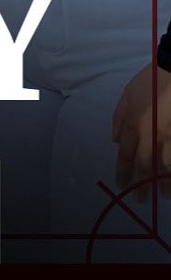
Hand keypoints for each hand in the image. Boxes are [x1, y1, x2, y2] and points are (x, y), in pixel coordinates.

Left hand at [112, 64, 170, 202]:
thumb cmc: (152, 79)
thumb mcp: (128, 92)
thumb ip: (119, 117)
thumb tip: (114, 140)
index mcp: (134, 122)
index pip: (126, 153)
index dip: (123, 171)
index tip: (120, 184)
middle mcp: (152, 133)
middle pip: (144, 164)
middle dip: (141, 184)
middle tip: (139, 200)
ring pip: (166, 166)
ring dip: (163, 183)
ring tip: (162, 197)